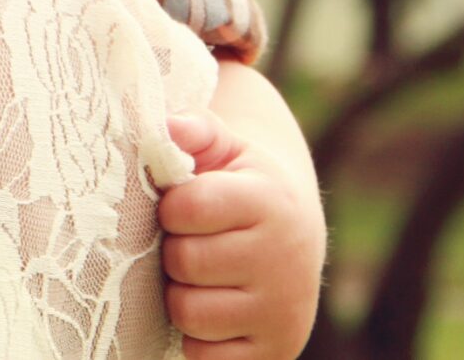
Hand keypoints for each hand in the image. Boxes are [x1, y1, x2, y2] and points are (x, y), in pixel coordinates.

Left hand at [158, 107, 325, 358]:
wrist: (296, 238)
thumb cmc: (243, 187)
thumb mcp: (226, 149)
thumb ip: (195, 131)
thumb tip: (168, 127)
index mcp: (269, 201)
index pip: (188, 207)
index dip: (170, 207)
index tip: (180, 205)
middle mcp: (284, 259)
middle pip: (185, 262)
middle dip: (174, 251)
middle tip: (189, 242)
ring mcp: (282, 312)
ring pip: (191, 314)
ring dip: (180, 296)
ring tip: (199, 276)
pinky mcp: (275, 352)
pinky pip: (204, 357)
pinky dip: (196, 338)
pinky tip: (212, 310)